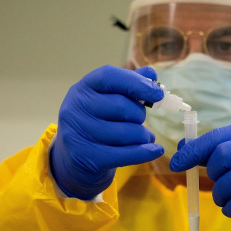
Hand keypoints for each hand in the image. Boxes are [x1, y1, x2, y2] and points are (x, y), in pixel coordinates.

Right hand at [50, 65, 164, 199]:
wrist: (73, 157)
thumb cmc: (96, 121)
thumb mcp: (107, 98)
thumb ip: (129, 84)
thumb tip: (150, 73)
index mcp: (83, 88)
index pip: (109, 77)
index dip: (136, 83)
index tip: (157, 93)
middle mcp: (76, 108)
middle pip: (122, 106)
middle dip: (140, 114)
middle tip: (139, 119)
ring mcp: (79, 134)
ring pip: (127, 133)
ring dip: (143, 135)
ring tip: (143, 137)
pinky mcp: (88, 158)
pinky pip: (126, 154)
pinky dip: (145, 152)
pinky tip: (155, 150)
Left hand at [170, 124, 230, 230]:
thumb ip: (217, 152)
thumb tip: (182, 147)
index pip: (218, 136)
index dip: (194, 149)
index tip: (177, 162)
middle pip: (222, 155)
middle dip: (212, 173)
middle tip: (216, 182)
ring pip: (229, 182)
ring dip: (220, 195)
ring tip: (227, 198)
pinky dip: (230, 209)